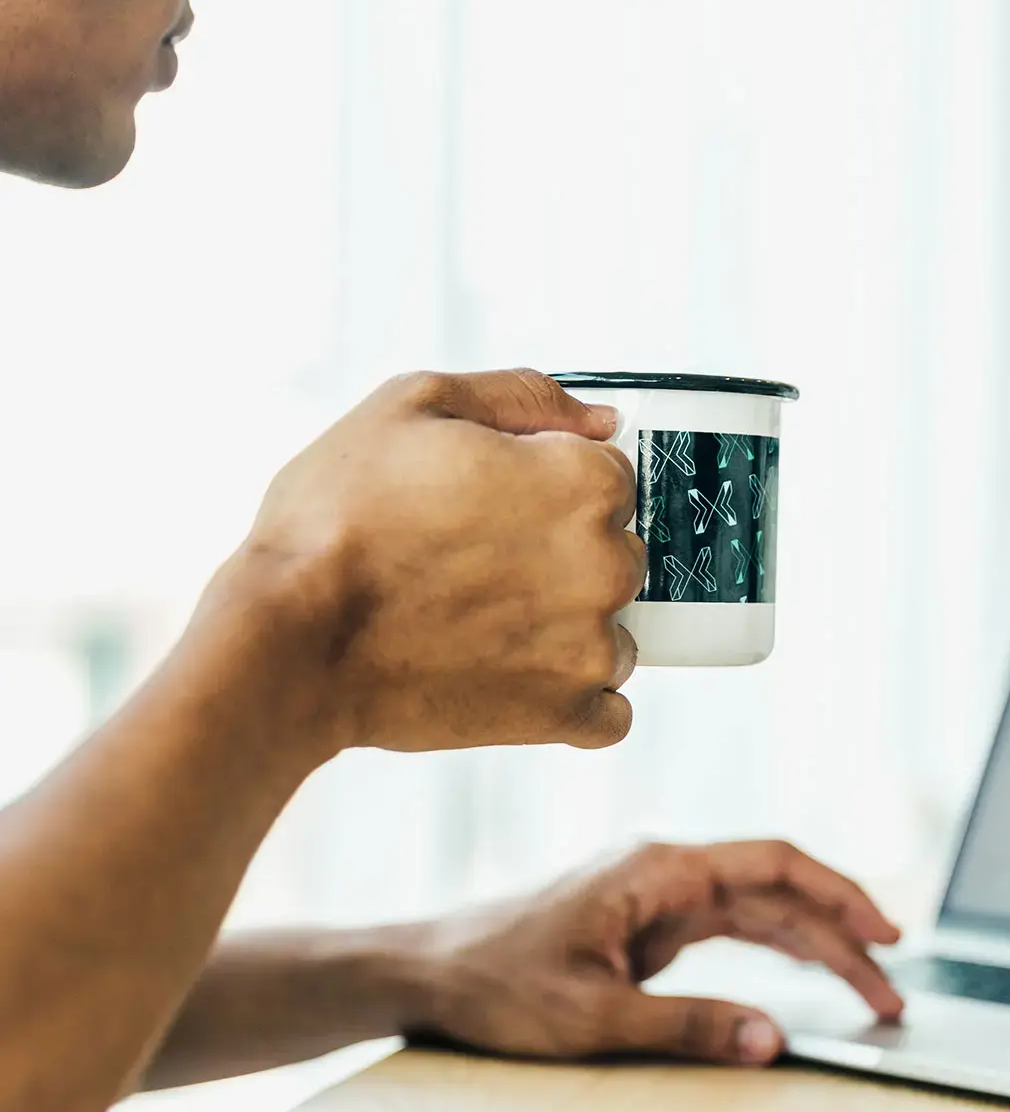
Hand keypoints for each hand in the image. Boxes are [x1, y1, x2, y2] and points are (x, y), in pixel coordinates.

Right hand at [235, 370, 644, 753]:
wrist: (291, 639)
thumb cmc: (337, 521)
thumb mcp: (413, 405)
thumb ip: (523, 398)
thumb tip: (602, 418)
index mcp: (582, 482)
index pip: (611, 477)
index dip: (548, 485)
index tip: (495, 506)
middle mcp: (604, 563)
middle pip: (616, 554)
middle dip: (562, 557)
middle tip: (476, 566)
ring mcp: (591, 645)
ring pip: (614, 632)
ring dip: (567, 631)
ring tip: (480, 625)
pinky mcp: (564, 713)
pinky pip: (609, 712)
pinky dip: (571, 700)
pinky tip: (511, 678)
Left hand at [379, 842, 903, 1066]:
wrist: (430, 970)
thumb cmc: (496, 980)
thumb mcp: (593, 1015)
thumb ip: (687, 1025)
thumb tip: (772, 1038)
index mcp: (656, 868)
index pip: (772, 865)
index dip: (838, 896)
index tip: (886, 934)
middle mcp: (664, 870)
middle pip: (776, 890)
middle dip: (839, 936)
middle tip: (890, 993)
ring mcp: (656, 895)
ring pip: (758, 910)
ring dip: (813, 946)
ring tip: (868, 990)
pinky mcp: (648, 923)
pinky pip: (728, 929)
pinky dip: (773, 950)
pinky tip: (806, 971)